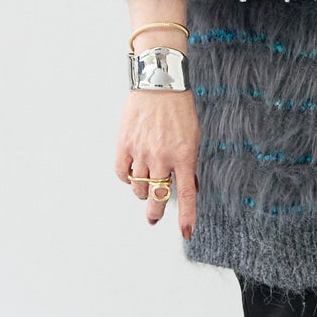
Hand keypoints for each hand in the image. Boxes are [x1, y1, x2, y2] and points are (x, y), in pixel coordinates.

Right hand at [115, 89, 200, 238]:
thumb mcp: (194, 137)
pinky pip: (122, 173)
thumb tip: (189, 186)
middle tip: (154, 217)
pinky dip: (127, 179)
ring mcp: (142, 152)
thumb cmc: (179, 109)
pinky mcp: (125, 144)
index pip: (186, 194)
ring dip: (142, 192)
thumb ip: (189, 163)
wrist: (159, 83)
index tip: (185, 233)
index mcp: (184, 156)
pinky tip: (132, 174)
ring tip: (146, 183)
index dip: (186, 216)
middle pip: (157, 197)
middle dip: (155, 212)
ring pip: (139, 188)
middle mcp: (163, 157)